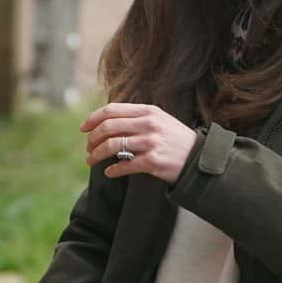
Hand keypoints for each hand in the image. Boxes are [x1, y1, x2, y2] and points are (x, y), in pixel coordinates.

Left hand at [81, 103, 197, 185]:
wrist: (197, 158)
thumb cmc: (174, 140)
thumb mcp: (159, 120)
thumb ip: (136, 118)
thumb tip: (106, 123)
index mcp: (147, 111)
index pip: (112, 110)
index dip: (93, 119)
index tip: (83, 128)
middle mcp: (148, 124)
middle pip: (108, 127)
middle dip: (92, 139)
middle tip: (88, 148)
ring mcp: (150, 142)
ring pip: (112, 146)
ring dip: (97, 155)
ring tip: (91, 161)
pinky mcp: (152, 161)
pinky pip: (124, 165)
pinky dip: (112, 170)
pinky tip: (109, 172)